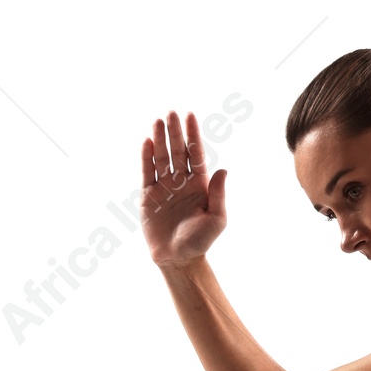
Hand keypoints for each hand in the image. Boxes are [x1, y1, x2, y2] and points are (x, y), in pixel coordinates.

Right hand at [140, 110, 227, 267]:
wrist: (178, 258)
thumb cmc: (201, 241)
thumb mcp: (216, 219)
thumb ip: (219, 194)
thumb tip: (223, 169)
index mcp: (200, 186)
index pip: (196, 154)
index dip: (193, 135)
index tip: (190, 116)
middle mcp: (181, 182)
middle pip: (178, 151)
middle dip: (175, 132)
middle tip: (171, 112)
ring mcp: (164, 187)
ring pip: (162, 157)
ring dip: (160, 139)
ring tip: (159, 120)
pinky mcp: (149, 194)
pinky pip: (147, 171)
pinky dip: (147, 156)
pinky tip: (147, 141)